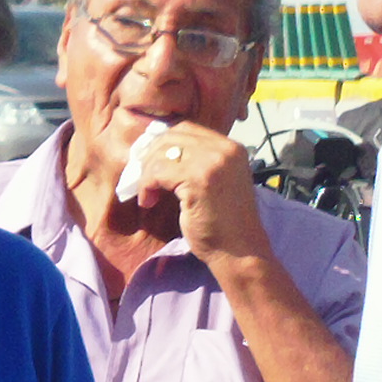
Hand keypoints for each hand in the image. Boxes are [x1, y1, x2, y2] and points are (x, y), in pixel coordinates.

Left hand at [117, 119, 270, 267]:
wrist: (240, 253)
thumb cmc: (223, 224)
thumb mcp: (214, 182)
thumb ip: (195, 162)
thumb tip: (154, 147)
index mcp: (231, 147)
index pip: (185, 129)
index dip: (162, 143)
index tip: (148, 163)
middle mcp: (225, 149)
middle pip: (171, 137)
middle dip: (149, 157)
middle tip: (141, 179)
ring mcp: (213, 162)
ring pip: (161, 153)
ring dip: (146, 174)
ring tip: (147, 195)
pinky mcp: (199, 179)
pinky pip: (158, 172)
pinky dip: (146, 186)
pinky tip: (149, 202)